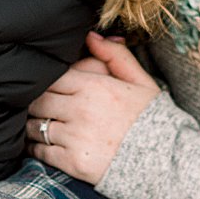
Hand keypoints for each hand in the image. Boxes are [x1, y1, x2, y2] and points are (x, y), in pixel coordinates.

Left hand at [25, 32, 159, 184]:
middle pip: (38, 101)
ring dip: (33, 125)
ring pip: (36, 126)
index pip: (52, 78)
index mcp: (95, 87)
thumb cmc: (153, 119)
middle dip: (36, 103)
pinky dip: (36, 147)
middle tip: (36, 106)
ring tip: (38, 125)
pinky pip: (41, 151)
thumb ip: (115, 56)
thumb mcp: (140, 82)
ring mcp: (75, 137)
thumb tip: (90, 36)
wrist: (166, 162)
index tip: (47, 87)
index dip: (46, 82)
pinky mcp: (73, 162)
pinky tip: (40, 145)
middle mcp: (81, 110)